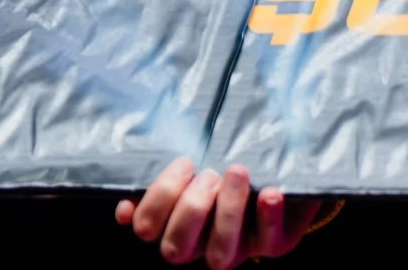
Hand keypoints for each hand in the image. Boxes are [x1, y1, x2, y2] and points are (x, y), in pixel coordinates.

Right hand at [116, 157, 329, 266]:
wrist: (282, 151)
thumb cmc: (228, 150)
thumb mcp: (194, 154)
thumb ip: (162, 174)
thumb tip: (126, 206)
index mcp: (175, 220)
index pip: (147, 228)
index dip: (156, 201)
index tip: (184, 164)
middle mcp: (202, 241)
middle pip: (176, 249)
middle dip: (190, 208)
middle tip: (209, 172)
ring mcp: (239, 246)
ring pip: (219, 256)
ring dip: (227, 212)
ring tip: (237, 171)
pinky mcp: (275, 243)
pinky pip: (268, 243)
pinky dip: (268, 217)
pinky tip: (269, 192)